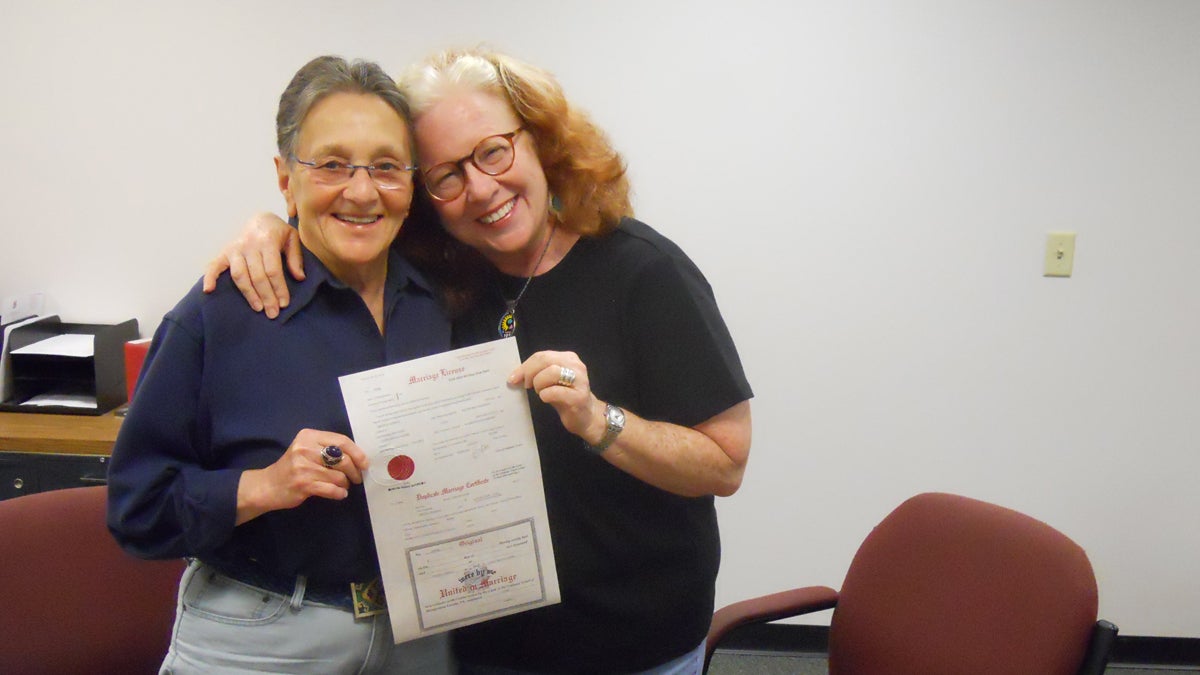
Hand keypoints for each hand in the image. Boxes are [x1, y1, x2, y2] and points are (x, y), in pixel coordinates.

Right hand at [202, 212, 303, 317]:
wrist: (259, 219)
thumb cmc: (278, 232)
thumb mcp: (292, 238)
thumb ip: (296, 258)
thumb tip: (299, 278)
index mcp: (267, 240)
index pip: (273, 270)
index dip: (279, 288)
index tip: (284, 304)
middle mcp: (249, 245)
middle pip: (257, 276)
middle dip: (266, 296)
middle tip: (273, 313)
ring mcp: (235, 249)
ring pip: (240, 275)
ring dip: (248, 294)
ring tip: (258, 308)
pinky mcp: (224, 252)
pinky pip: (213, 265)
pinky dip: (209, 277)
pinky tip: (208, 290)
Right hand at [235, 429, 368, 524]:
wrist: (268, 485)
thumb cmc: (293, 467)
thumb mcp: (306, 449)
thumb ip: (327, 448)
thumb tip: (358, 457)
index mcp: (309, 436)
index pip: (341, 441)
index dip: (357, 453)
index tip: (365, 463)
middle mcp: (305, 449)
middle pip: (343, 459)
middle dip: (354, 471)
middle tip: (356, 478)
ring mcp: (303, 467)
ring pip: (338, 476)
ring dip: (345, 483)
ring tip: (343, 486)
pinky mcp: (303, 484)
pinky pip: (331, 489)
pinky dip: (339, 493)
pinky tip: (339, 494)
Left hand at [508, 350, 606, 445]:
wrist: (586, 416)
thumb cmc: (565, 398)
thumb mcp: (551, 381)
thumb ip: (537, 373)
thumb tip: (515, 375)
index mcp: (568, 358)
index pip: (541, 355)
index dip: (525, 366)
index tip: (514, 378)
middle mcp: (576, 366)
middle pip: (545, 360)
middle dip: (530, 373)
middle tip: (527, 385)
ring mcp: (580, 381)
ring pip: (552, 372)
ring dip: (539, 383)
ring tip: (540, 392)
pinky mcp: (579, 397)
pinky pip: (555, 391)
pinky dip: (545, 395)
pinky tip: (546, 399)